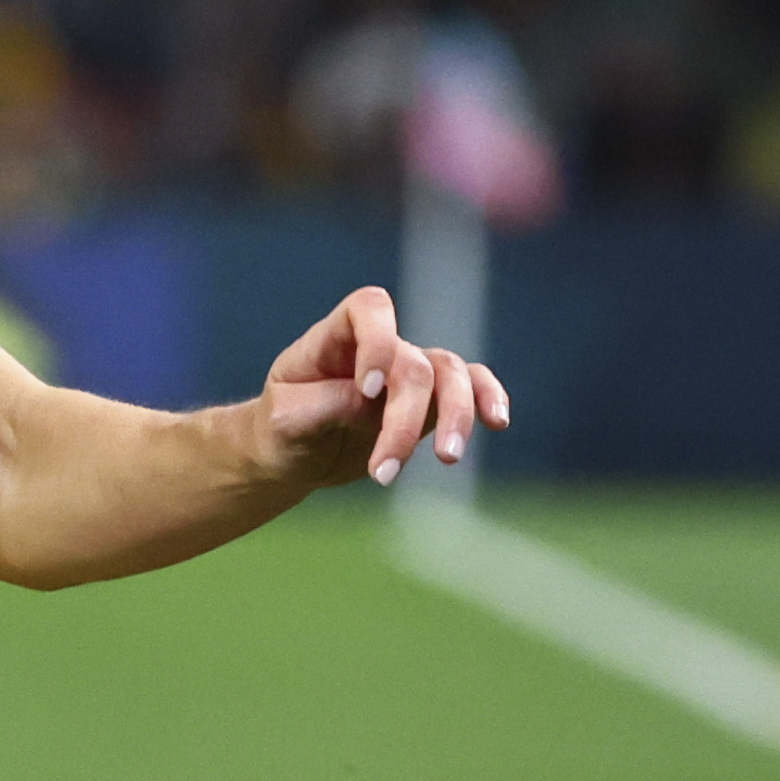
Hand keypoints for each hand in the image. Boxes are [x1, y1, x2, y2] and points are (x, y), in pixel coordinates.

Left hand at [255, 284, 509, 489]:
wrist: (290, 454)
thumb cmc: (280, 429)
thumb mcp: (286, 421)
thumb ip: (327, 405)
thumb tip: (374, 405)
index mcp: (334, 338)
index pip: (369, 308)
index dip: (377, 342)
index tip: (366, 390)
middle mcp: (378, 349)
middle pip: (413, 364)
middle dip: (405, 419)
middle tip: (383, 471)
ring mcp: (408, 373)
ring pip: (450, 375)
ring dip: (455, 417)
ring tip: (447, 459)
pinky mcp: (429, 404)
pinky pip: (471, 387)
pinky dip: (488, 398)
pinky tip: (498, 421)